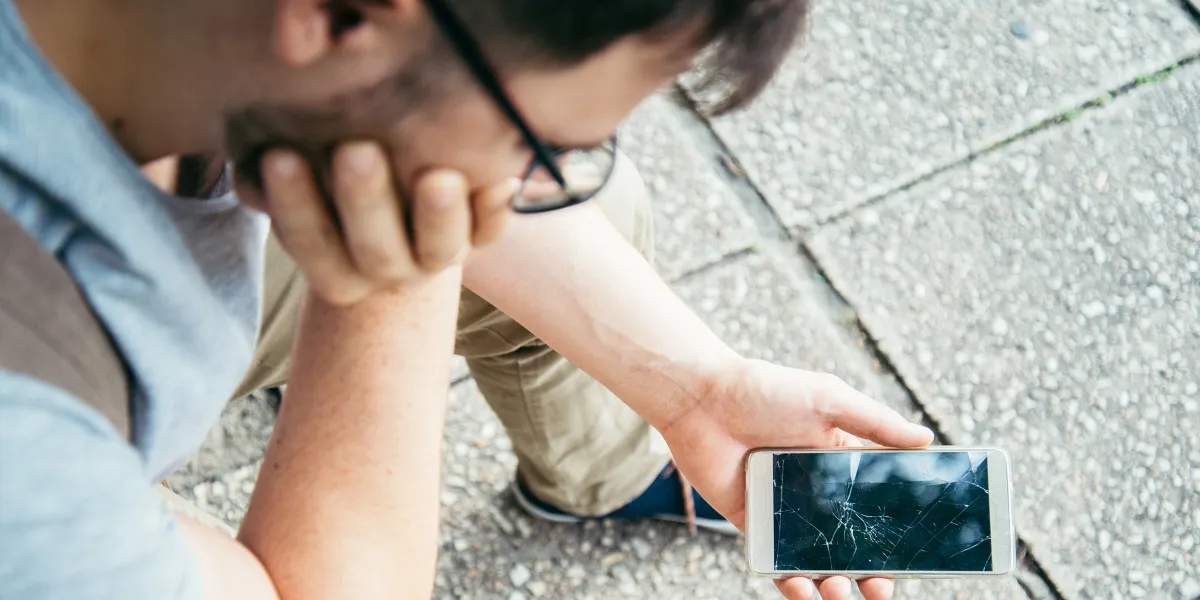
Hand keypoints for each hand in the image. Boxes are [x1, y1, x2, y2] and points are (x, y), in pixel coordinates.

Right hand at [236, 142, 516, 305]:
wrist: (398, 209)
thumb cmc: (332, 184)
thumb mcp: (302, 178)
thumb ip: (276, 173)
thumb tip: (249, 164)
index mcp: (337, 268)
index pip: (313, 244)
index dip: (295, 207)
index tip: (280, 155)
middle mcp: (389, 270)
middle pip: (377, 252)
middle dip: (365, 202)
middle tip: (356, 151)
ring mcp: (437, 257)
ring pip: (440, 250)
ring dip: (440, 216)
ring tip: (438, 178)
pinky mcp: (478, 238)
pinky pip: (491, 234)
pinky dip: (497, 211)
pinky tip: (502, 180)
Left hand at [657, 358, 934, 599]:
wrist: (702, 399)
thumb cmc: (766, 390)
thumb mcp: (830, 399)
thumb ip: (877, 423)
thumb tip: (928, 439)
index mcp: (842, 462)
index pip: (880, 506)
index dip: (898, 534)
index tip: (917, 556)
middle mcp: (817, 490)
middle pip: (853, 542)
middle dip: (871, 572)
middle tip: (878, 587)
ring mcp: (784, 510)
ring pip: (817, 559)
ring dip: (834, 583)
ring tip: (839, 589)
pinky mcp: (752, 522)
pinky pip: (776, 560)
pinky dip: (791, 583)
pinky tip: (802, 588)